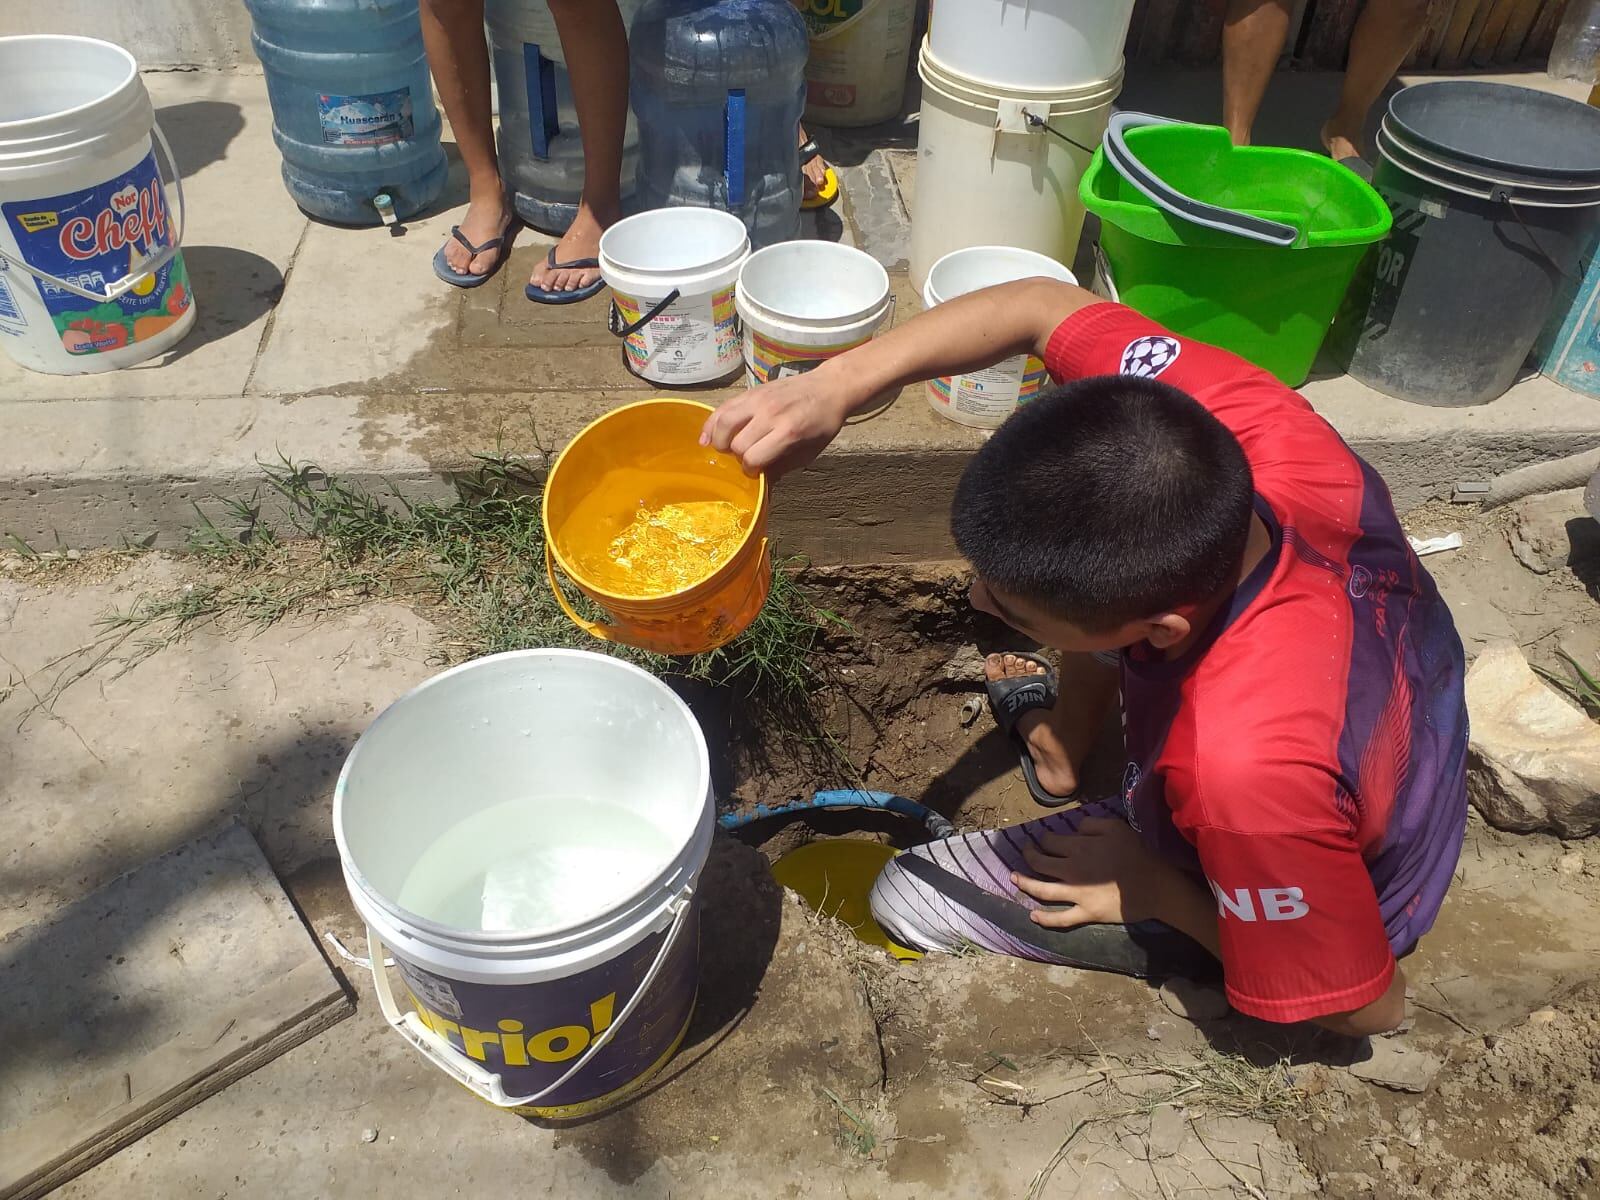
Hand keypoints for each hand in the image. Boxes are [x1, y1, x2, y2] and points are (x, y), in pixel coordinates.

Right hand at [698, 367, 854, 477]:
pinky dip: (711, 423)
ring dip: (718, 440)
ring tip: (722, 449)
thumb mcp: (809, 452)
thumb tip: (761, 484)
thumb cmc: (822, 423)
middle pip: (737, 443)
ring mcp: (758, 400)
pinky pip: (724, 407)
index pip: (754, 457)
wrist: (828, 388)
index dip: (750, 470)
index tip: (754, 471)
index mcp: (788, 432)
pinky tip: (707, 436)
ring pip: (724, 423)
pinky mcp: (751, 392)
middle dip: (736, 457)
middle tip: (742, 459)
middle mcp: (770, 414)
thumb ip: (783, 466)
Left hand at [1011, 816, 1173, 928]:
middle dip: (1028, 856)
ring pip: (1042, 890)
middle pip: (1040, 863)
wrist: (1155, 885)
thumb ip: (1091, 825)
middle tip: (1024, 852)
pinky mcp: (1086, 913)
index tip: (1040, 838)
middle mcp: (1072, 870)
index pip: (1050, 841)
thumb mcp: (1116, 827)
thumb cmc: (1136, 854)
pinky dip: (1044, 919)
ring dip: (1025, 884)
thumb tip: (1073, 829)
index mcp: (1079, 847)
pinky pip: (1061, 919)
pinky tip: (1032, 916)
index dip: (1042, 838)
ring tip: (1014, 878)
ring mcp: (1077, 894)